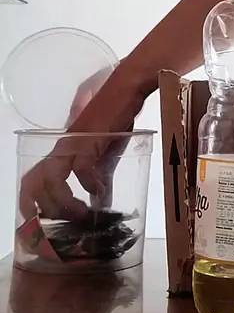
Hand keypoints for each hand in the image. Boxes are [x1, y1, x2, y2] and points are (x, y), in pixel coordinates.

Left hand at [19, 65, 146, 221]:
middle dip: (45, 208)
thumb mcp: (106, 154)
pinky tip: (98, 191)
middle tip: (64, 223)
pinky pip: (81, 170)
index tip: (39, 222)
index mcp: (61, 150)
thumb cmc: (115, 116)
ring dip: (65, 203)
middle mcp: (61, 147)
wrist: (126, 88)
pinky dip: (89, 185)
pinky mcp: (89, 140)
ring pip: (53, 180)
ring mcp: (73, 143)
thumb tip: (100, 204)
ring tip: (81, 213)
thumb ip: (100, 179)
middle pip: (35, 182)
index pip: (32, 177)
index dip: (28, 201)